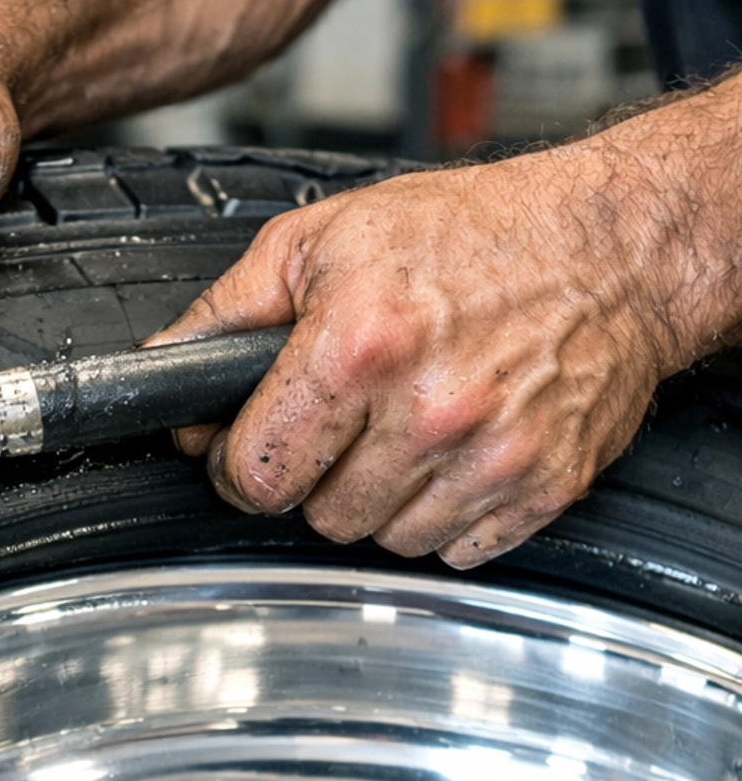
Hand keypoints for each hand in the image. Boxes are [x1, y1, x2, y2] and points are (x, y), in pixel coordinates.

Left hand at [153, 142, 710, 567]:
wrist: (614, 246)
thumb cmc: (477, 231)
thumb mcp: (327, 235)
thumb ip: (232, 307)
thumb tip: (167, 364)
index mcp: (360, 346)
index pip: (256, 473)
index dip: (237, 466)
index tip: (248, 451)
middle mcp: (428, 410)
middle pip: (319, 516)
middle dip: (315, 477)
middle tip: (342, 424)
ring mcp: (492, 458)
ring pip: (386, 539)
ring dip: (380, 499)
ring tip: (404, 429)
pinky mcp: (544, 488)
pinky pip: (458, 548)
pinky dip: (446, 514)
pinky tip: (454, 454)